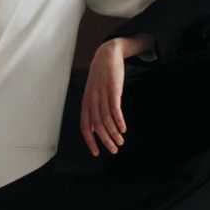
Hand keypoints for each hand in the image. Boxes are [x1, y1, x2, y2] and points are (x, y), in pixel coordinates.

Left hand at [81, 39, 128, 155]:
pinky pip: (115, 109)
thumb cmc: (100, 78)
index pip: (85, 127)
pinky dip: (119, 121)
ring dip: (114, 133)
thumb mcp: (92, 93)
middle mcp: (92, 100)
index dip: (90, 141)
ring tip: (121, 141)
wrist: (106, 55)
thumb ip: (92, 110)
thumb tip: (93, 128)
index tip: (96, 153)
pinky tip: (123, 129)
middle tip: (114, 150)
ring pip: (106, 119)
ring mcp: (102, 95)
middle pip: (97, 126)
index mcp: (86, 103)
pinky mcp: (112, 89)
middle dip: (105, 141)